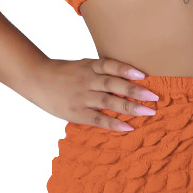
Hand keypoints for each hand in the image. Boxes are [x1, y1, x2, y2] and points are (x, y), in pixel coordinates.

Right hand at [35, 56, 158, 131]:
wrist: (37, 80)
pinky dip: (114, 123)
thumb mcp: (82, 65)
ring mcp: (82, 97)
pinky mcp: (76, 112)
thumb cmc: (64, 73)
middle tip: (155, 97)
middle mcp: (87, 80)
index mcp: (89, 66)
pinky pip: (98, 119)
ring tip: (148, 112)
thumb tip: (128, 75)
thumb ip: (101, 70)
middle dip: (136, 91)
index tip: (143, 74)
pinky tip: (128, 127)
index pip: (110, 65)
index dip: (126, 69)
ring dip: (130, 107)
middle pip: (113, 84)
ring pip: (109, 102)